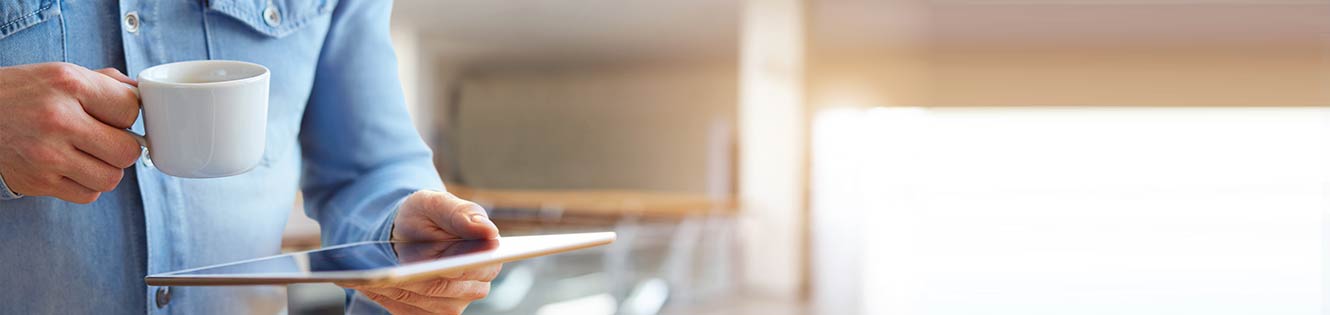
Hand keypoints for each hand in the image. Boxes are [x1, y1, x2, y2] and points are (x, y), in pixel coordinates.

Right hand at [0, 62, 141, 202]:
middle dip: (123, 147)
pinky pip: (88, 195)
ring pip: (111, 178)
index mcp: (69, 84)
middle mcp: (58, 119)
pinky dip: (86, 185)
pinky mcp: (37, 182)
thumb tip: (144, 96)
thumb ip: (107, 84)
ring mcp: (46, 155)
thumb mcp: (61, 74)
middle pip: (128, 151)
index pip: (131, 110)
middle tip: (106, 139)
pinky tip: (71, 167)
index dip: (127, 114)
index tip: (113, 114)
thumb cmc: (23, 93)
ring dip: (106, 169)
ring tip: (87, 154)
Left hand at [339, 190, 501, 314]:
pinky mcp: (428, 313)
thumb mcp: (437, 204)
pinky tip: (375, 285)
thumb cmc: (424, 215)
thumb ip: (462, 214)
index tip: (441, 267)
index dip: (458, 267)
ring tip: (377, 277)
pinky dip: (390, 298)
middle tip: (395, 272)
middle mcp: (475, 285)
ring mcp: (452, 303)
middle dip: (420, 279)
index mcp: (487, 256)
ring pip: (427, 303)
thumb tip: (488, 230)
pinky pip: (409, 311)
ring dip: (401, 290)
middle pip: (447, 289)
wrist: (403, 233)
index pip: (480, 269)